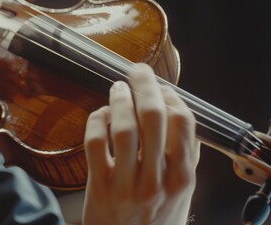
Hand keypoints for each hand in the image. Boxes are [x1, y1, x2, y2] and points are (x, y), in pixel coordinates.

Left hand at [82, 64, 199, 224]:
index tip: (161, 86)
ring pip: (123, 128)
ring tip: (117, 88)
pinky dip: (96, 121)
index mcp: (182, 177)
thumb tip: (181, 116)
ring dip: (119, 100)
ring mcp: (126, 184)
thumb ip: (186, 158)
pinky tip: (100, 116)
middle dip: (145, 85)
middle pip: (154, 117)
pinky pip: (95, 143)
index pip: (183, 121)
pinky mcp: (99, 187)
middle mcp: (157, 180)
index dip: (170, 95)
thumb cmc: (155, 217)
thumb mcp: (181, 193)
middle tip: (138, 71)